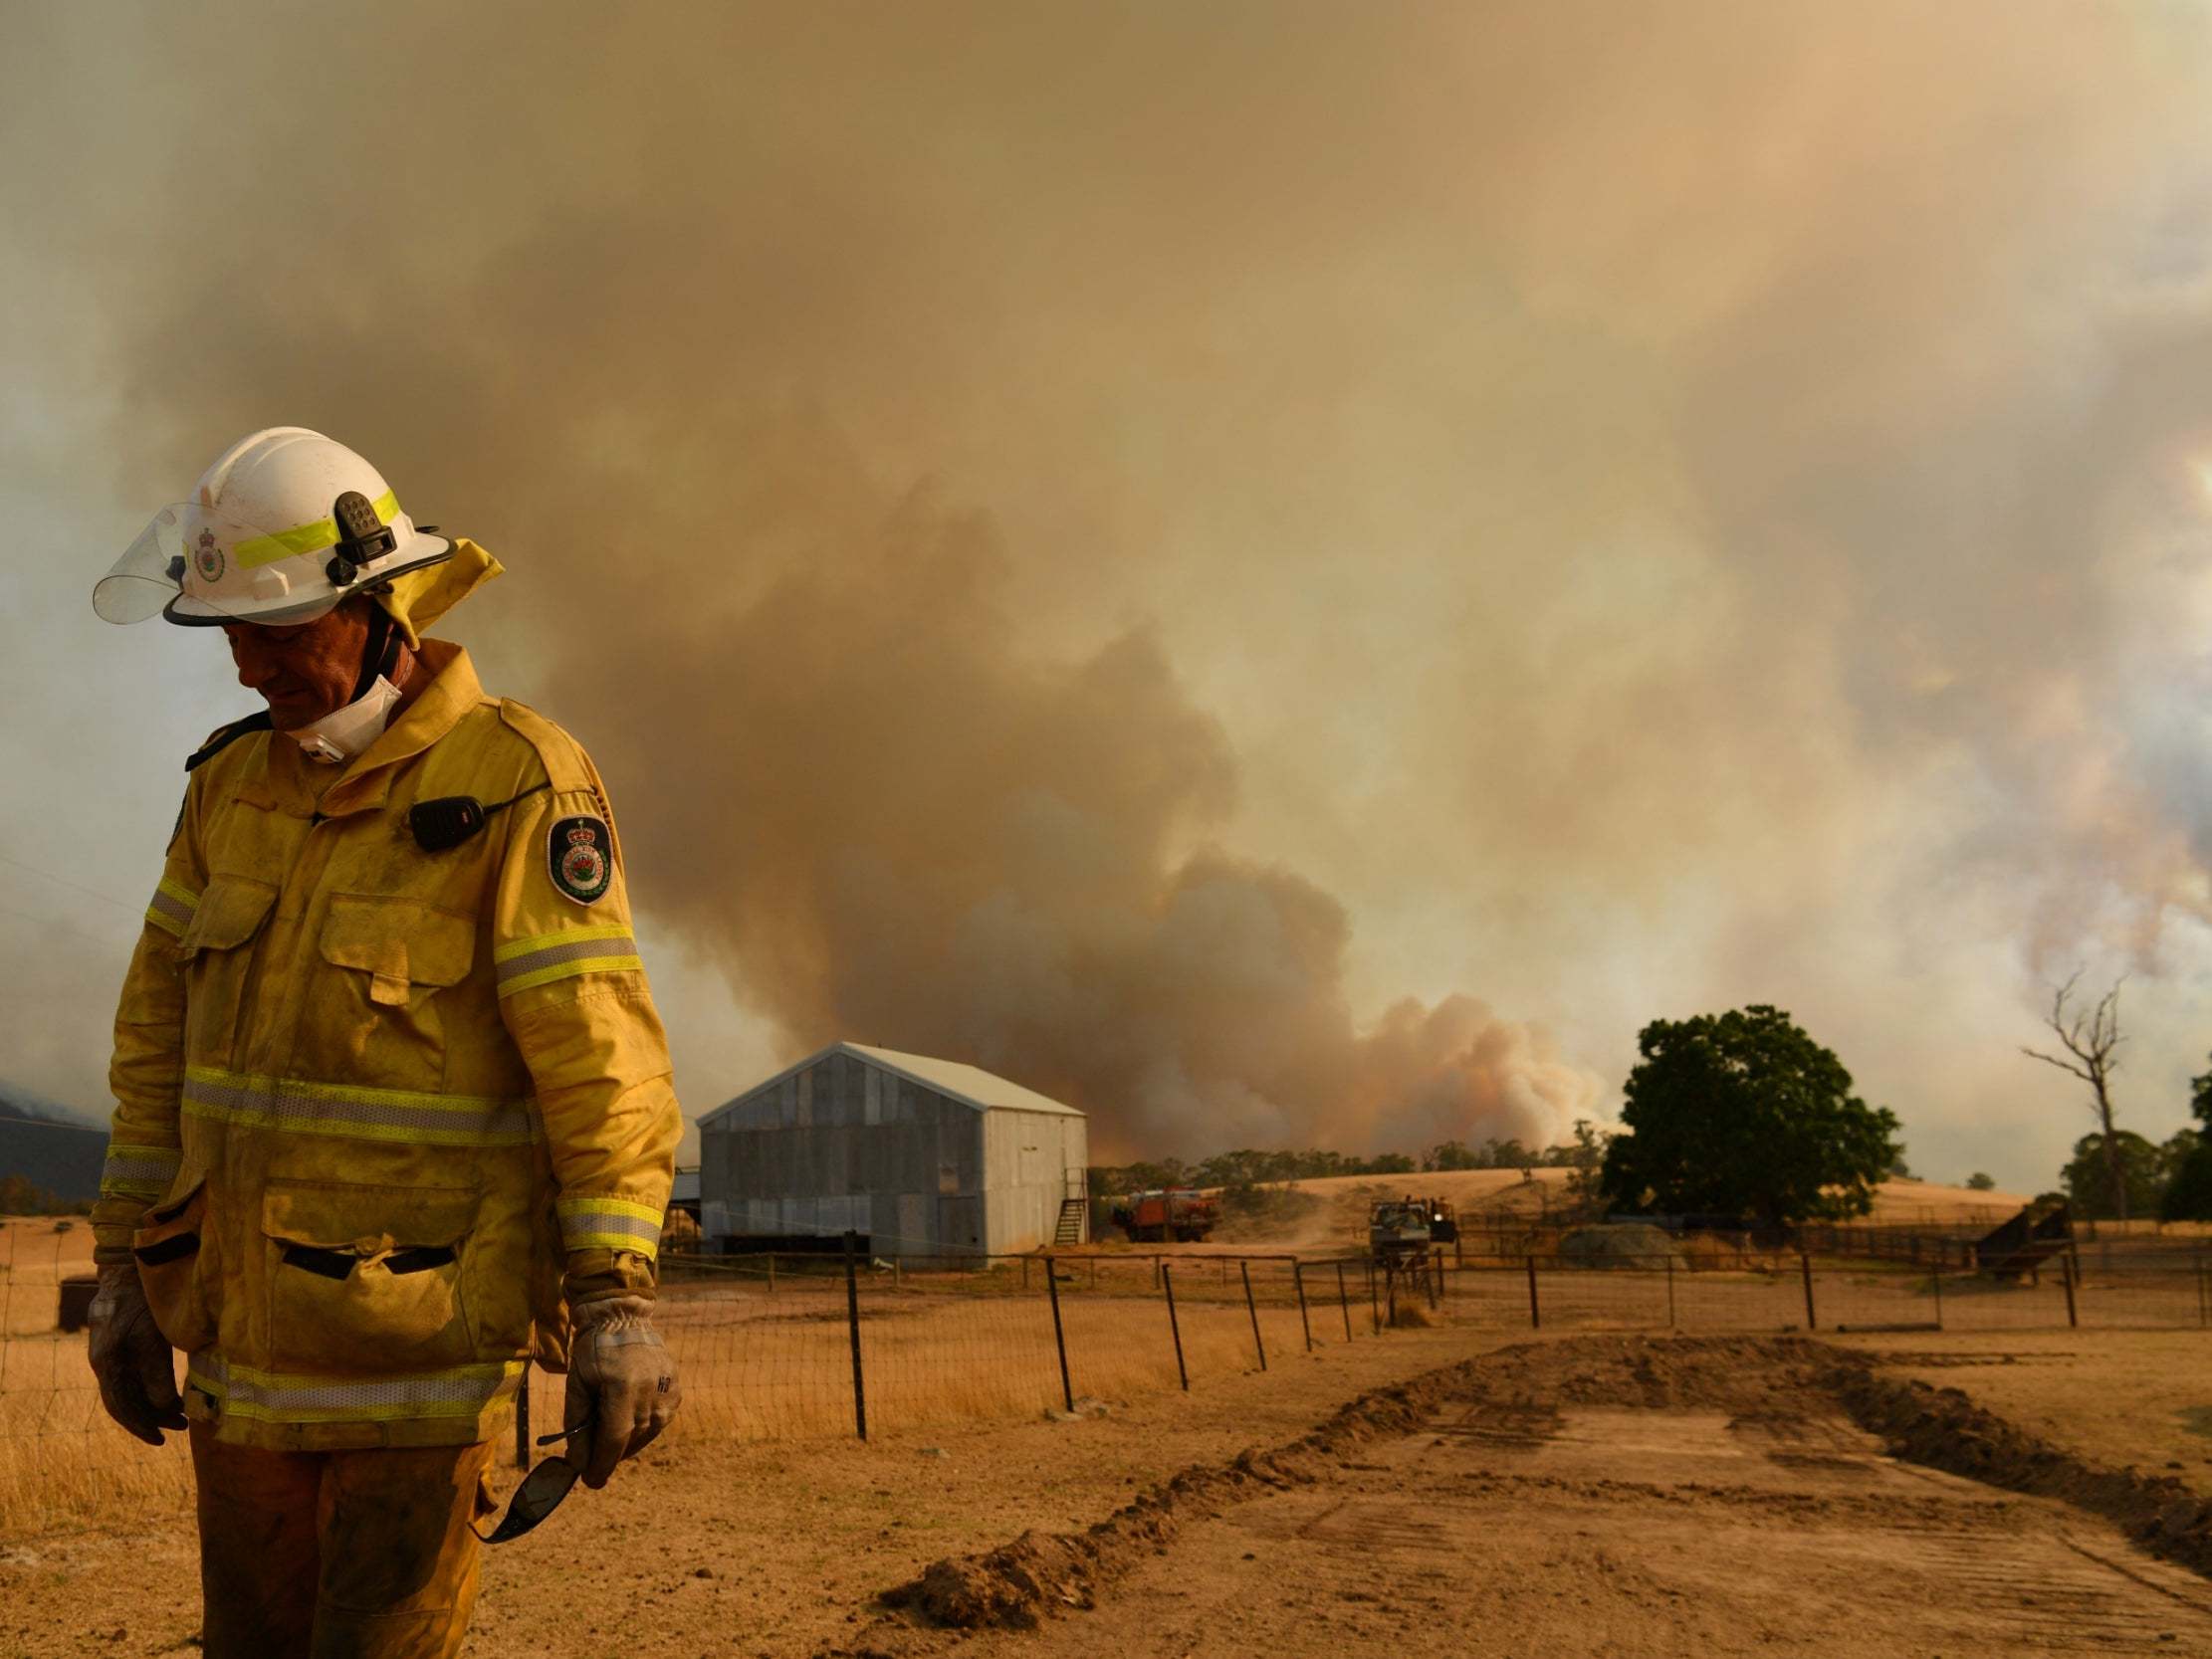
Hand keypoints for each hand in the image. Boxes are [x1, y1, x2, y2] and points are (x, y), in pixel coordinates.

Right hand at [87, 1264, 186, 1445]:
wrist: (128, 1272)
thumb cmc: (145, 1301)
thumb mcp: (155, 1337)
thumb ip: (156, 1373)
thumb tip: (163, 1408)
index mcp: (108, 1360)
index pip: (122, 1406)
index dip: (143, 1425)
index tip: (165, 1436)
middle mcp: (103, 1362)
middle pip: (123, 1404)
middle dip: (151, 1420)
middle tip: (180, 1428)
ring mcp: (107, 1356)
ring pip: (126, 1393)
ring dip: (151, 1407)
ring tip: (179, 1415)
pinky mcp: (115, 1349)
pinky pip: (127, 1380)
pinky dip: (146, 1392)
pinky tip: (167, 1396)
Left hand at [561, 1295, 678, 1487]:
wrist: (624, 1320)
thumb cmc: (593, 1352)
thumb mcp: (576, 1384)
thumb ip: (577, 1425)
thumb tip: (579, 1463)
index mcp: (622, 1386)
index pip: (614, 1439)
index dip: (602, 1464)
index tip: (590, 1481)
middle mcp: (651, 1390)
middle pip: (630, 1440)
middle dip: (609, 1455)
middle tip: (592, 1460)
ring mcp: (668, 1391)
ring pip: (646, 1435)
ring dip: (625, 1443)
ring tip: (609, 1434)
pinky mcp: (676, 1392)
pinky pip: (658, 1423)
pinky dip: (641, 1429)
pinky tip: (628, 1418)